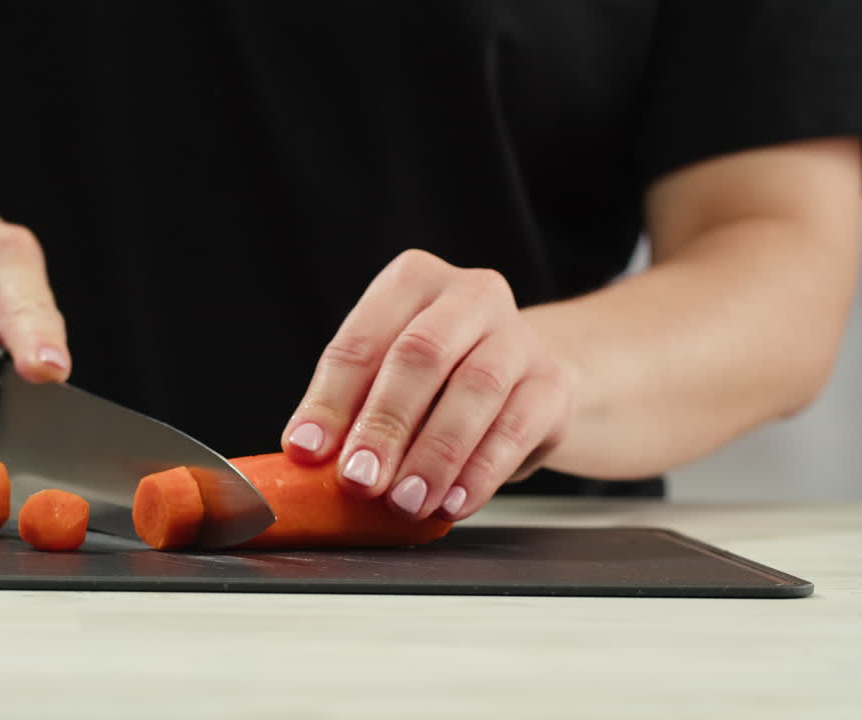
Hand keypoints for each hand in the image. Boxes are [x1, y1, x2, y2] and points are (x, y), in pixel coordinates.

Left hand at [281, 250, 575, 520]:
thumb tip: (307, 453)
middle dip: (385, 424)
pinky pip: (517, 428)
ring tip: (405, 501)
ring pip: (475, 389)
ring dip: (434, 455)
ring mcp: (519, 336)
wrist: (522, 381)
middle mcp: (470, 295)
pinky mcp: (553, 384)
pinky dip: (480, 472)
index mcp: (412, 281)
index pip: (363, 339)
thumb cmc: (436, 380)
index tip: (308, 450)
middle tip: (360, 479)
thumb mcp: (384, 379)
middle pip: (421, 355)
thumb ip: (346, 410)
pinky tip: (452, 502)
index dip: (330, 399)